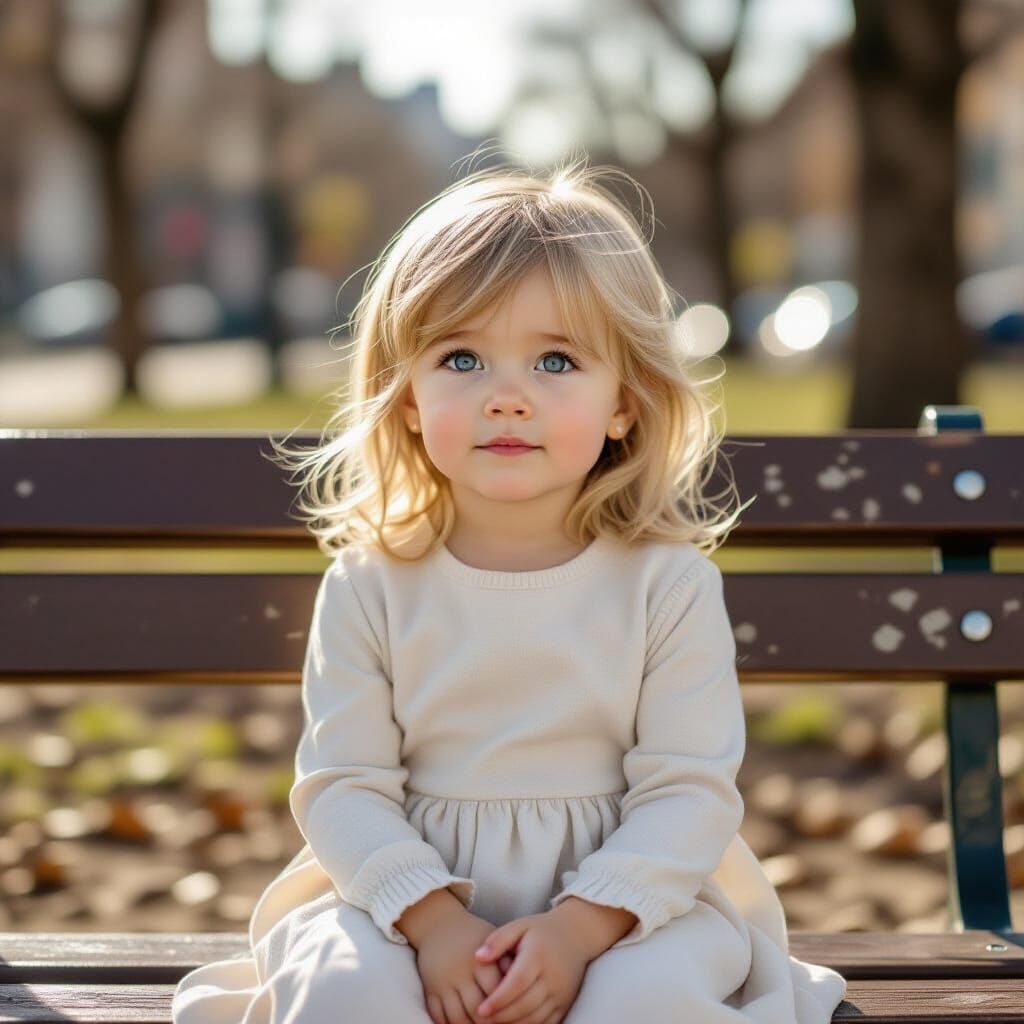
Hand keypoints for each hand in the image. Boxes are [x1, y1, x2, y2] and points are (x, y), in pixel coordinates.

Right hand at [417, 911, 516, 1023]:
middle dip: (489, 1023)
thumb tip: (528, 983)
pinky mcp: (429, 990)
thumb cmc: (472, 935)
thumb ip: (507, 960)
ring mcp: (443, 984)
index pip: (496, 991)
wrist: (437, 924)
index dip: (506, 1007)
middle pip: (476, 1009)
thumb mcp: (491, 940)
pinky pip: (438, 1017)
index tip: (516, 1015)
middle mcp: (460, 973)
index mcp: (479, 961)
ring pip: (457, 1017)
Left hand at [473, 911, 591, 1023]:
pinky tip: (512, 1023)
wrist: (576, 936)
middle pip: (525, 1005)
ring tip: (493, 1023)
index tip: (480, 1009)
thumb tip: (477, 957)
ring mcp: (561, 994)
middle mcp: (553, 977)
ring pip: (535, 1018)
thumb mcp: (519, 926)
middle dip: (502, 1017)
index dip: (499, 999)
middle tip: (481, 1018)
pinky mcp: (565, 1005)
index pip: (518, 983)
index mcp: (539, 955)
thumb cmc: (541, 931)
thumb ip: (498, 940)